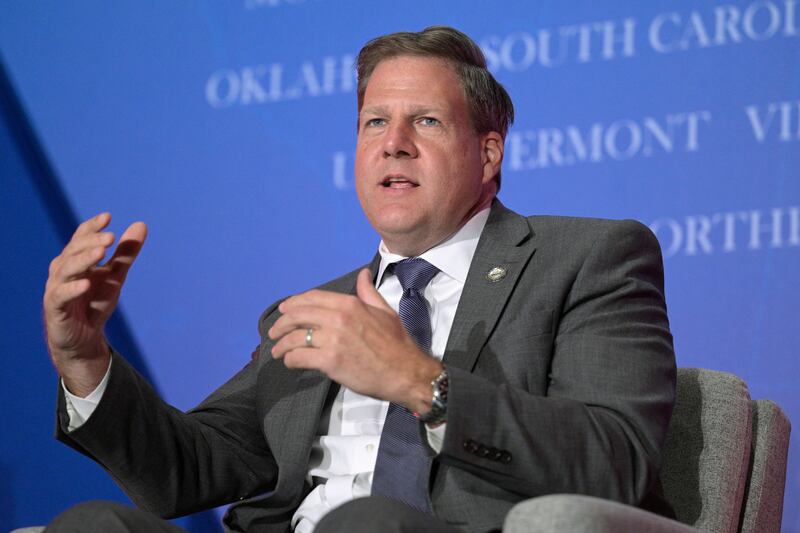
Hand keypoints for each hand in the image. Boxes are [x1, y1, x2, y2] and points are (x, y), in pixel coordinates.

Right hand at [43, 212, 146, 395]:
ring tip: (101, 252)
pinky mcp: (55, 310)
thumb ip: (125, 254)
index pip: (80, 238)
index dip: (91, 227)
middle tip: (110, 237)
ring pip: (65, 269)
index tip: (108, 217)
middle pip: (73, 250)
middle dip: (90, 242)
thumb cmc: (94, 304)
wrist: (84, 340)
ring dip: (83, 260)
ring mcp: (56, 290)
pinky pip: (60, 296)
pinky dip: (72, 288)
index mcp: (75, 261)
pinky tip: (86, 283)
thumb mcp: (115, 277)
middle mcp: (62, 272)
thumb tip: (141, 224)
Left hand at [268, 269, 441, 412]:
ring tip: (277, 351)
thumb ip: (368, 292)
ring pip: (295, 337)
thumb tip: (363, 274)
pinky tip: (290, 362)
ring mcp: (333, 339)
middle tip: (274, 332)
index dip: (293, 304)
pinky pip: (299, 357)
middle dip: (281, 323)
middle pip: (298, 315)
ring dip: (281, 344)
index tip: (284, 310)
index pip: (312, 298)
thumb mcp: (384, 311)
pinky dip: (290, 359)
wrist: (405, 371)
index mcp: (350, 304)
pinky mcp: (330, 360)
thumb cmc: (397, 343)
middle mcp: (338, 318)